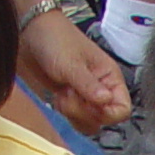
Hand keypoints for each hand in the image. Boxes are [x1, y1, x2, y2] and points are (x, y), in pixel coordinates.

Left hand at [18, 10, 130, 132]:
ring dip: (74, 114)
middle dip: (85, 113)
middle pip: (105, 119)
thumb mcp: (72, 63)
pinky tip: (58, 97)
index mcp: (110, 78)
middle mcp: (102, 89)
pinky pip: (75, 118)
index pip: (123, 109)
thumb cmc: (55, 39)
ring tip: (63, 95)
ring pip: (89, 122)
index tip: (90, 104)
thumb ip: (89, 85)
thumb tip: (106, 101)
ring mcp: (86, 96)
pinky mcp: (72, 100)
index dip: (108, 114)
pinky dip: (65, 113)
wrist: (31, 32)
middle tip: (70, 96)